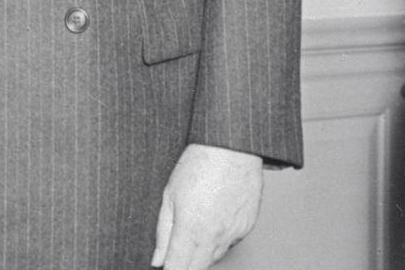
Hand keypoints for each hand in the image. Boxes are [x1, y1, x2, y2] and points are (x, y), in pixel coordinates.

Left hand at [151, 144, 262, 268]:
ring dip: (201, 253)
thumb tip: (158, 260)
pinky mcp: (247, 227)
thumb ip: (163, 232)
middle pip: (197, 269)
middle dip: (185, 265)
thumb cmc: (200, 163)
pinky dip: (219, 239)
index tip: (165, 265)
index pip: (177, 269)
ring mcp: (233, 234)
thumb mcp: (170, 194)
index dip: (169, 269)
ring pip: (214, 258)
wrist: (233, 146)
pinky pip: (230, 243)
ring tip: (196, 225)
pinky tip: (213, 219)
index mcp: (191, 229)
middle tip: (177, 249)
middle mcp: (214, 236)